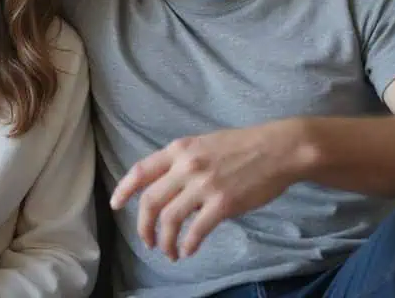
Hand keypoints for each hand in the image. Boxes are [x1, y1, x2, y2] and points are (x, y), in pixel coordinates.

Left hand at [109, 121, 313, 260]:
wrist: (278, 149)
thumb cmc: (244, 146)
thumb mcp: (205, 144)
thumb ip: (184, 162)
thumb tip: (169, 188)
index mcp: (180, 149)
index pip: (141, 171)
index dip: (124, 190)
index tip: (115, 205)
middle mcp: (187, 166)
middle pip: (151, 201)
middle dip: (144, 227)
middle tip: (148, 241)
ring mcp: (204, 185)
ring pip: (170, 220)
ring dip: (165, 241)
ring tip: (169, 252)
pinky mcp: (223, 203)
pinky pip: (196, 230)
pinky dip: (188, 244)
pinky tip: (188, 250)